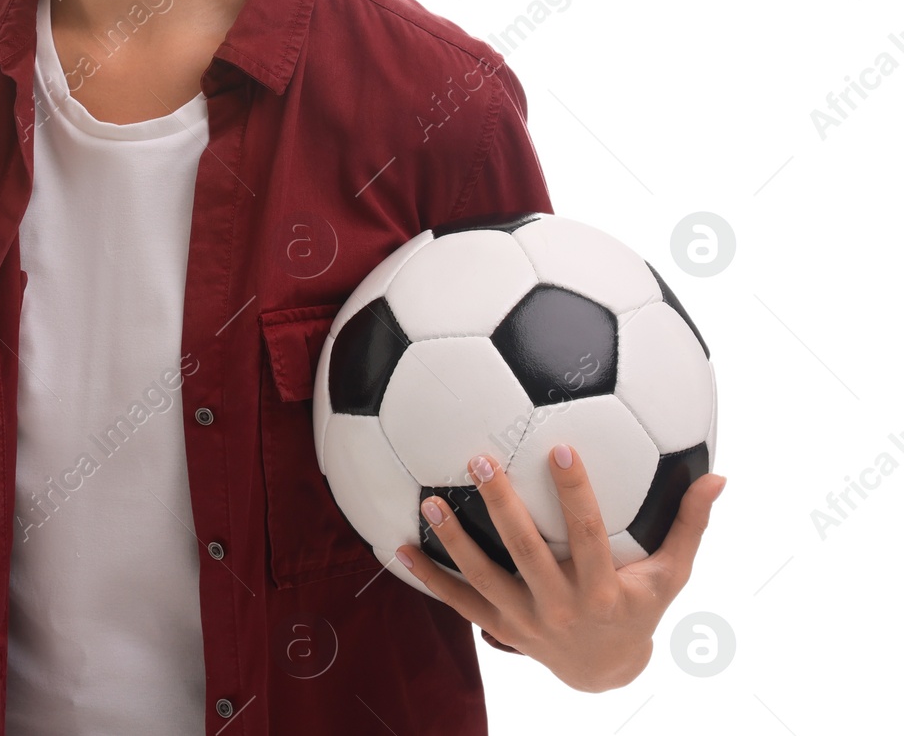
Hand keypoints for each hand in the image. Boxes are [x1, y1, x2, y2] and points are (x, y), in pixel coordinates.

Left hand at [394, 445, 726, 692]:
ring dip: (454, 540)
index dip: (576, 493)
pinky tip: (397, 545)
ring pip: (483, 578)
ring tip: (428, 500)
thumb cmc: (640, 607)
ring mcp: (525, 621)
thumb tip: (718, 477)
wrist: (606, 672)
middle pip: (527, 552)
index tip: (561, 444)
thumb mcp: (671, 575)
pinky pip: (458, 602)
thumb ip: (689, 525)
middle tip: (480, 458)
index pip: (589, 535)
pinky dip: (428, 576)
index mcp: (603, 590)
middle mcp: (560, 607)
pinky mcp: (499, 628)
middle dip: (502, 506)